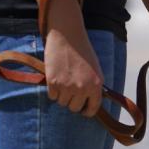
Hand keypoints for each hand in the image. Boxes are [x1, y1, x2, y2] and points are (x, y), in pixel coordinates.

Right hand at [43, 0, 104, 116]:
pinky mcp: (53, 82)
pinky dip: (52, 91)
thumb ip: (94, 87)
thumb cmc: (82, 52)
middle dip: (72, 102)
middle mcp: (83, 88)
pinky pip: (52, 96)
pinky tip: (55, 79)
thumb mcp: (95, 70)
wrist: (67, 36)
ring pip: (62, 103)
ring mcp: (67, 86)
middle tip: (70, 92)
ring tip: (63, 82)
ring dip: (62, 95)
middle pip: (75, 108)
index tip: (83, 110)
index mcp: (96, 86)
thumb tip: (90, 102)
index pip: (92, 109)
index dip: (87, 111)